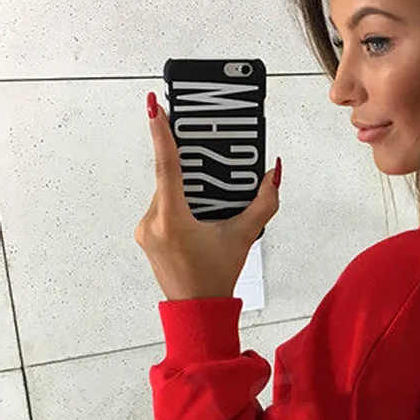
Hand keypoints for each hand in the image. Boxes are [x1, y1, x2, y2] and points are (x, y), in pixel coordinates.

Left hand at [135, 92, 280, 300]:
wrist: (197, 312)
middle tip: (204, 155)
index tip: (154, 106)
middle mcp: (152, 221)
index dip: (161, 133)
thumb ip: (263, 204)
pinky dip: (178, 206)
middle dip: (190, 170)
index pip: (166, 166)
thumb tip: (273, 174)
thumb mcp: (243, 238)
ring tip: (207, 204)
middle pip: (170, 180)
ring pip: (165, 194)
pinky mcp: (145, 236)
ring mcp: (146, 229)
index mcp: (172, 219)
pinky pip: (161, 209)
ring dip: (185, 191)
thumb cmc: (216, 278)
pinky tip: (197, 218)